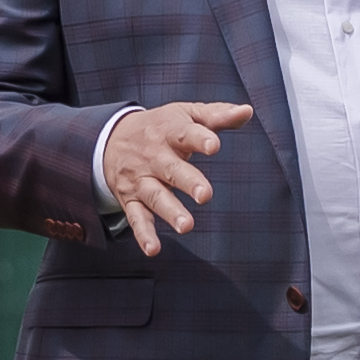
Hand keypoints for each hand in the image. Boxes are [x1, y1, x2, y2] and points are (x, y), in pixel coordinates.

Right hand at [101, 100, 252, 246]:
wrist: (111, 138)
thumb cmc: (160, 127)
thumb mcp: (186, 114)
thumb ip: (217, 115)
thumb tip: (247, 111)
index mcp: (169, 132)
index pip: (184, 134)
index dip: (199, 139)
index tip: (214, 145)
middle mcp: (154, 157)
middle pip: (171, 169)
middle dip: (187, 181)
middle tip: (205, 194)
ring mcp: (141, 179)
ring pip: (155, 196)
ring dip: (170, 211)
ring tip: (186, 225)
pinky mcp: (131, 200)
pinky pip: (136, 218)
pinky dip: (143, 234)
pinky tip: (153, 249)